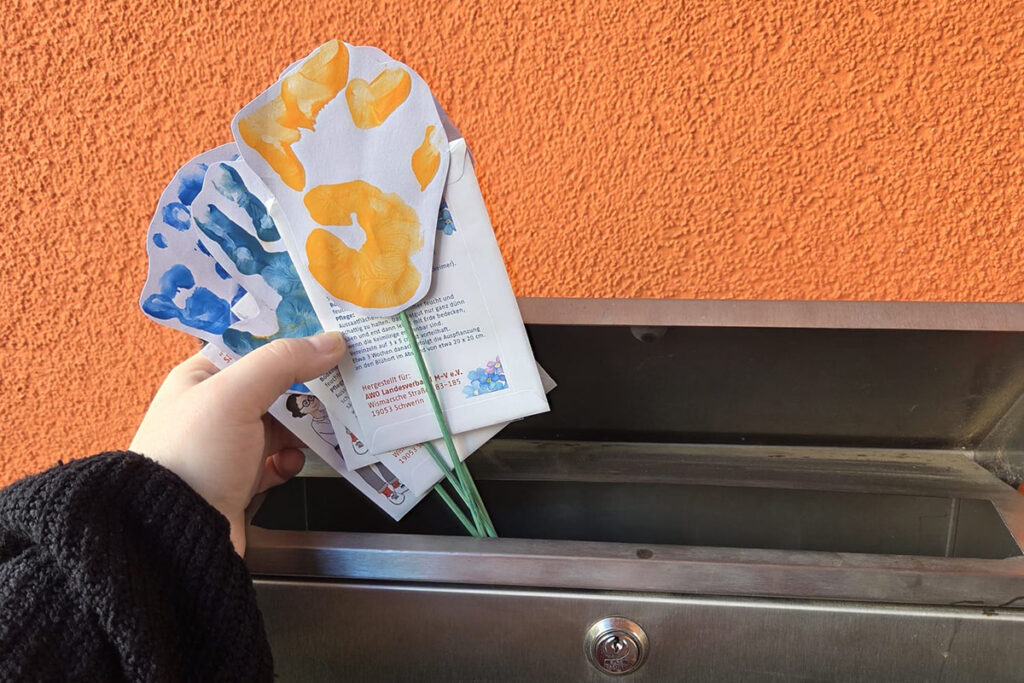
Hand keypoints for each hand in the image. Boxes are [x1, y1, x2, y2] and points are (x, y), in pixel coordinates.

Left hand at [130, 333, 346, 554]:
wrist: (175, 534)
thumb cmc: (194, 456)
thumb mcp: (235, 395)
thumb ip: (283, 362)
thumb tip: (330, 341)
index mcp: (202, 377)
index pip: (252, 345)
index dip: (290, 339)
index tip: (329, 335)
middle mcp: (214, 408)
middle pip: (274, 385)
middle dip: (307, 386)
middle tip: (343, 381)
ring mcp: (228, 445)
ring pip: (282, 424)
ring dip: (306, 426)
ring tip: (328, 426)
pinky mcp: (242, 479)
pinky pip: (279, 461)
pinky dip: (292, 462)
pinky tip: (291, 465)